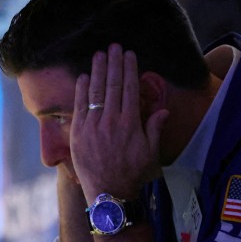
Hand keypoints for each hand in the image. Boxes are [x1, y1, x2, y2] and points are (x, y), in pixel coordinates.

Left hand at [69, 43, 167, 198]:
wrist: (109, 195)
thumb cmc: (132, 175)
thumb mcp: (150, 153)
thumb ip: (154, 129)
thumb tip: (163, 110)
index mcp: (130, 124)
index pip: (130, 89)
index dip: (129, 70)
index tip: (130, 54)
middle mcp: (111, 121)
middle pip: (113, 85)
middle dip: (114, 64)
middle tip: (114, 46)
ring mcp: (93, 125)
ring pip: (95, 92)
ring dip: (98, 71)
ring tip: (99, 54)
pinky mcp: (78, 132)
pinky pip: (79, 106)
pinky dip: (81, 90)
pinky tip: (84, 76)